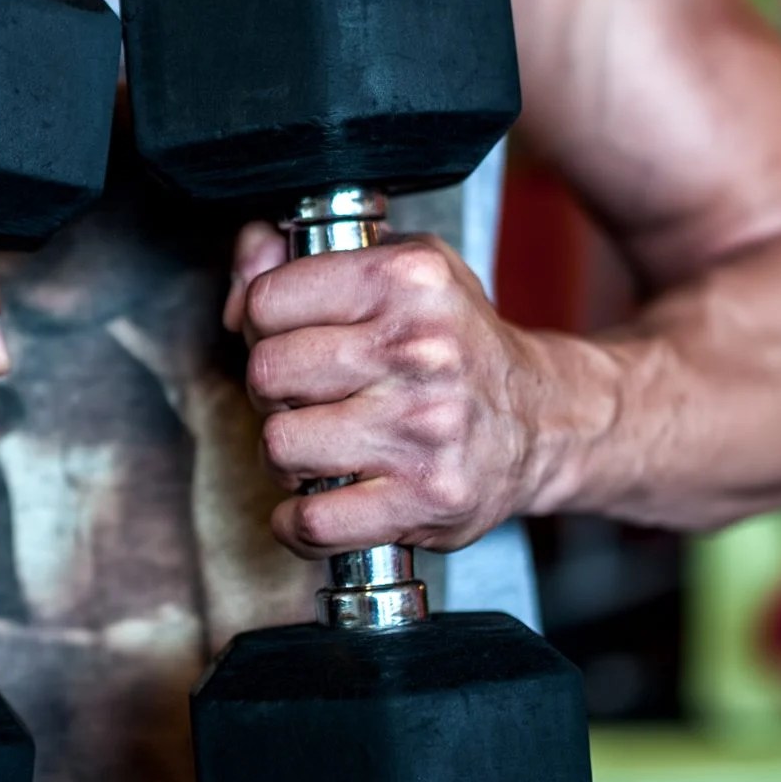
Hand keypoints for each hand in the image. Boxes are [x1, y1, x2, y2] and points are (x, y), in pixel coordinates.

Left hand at [224, 223, 552, 559]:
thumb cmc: (456, 343)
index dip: (261, 325)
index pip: (268, 300)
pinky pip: (314, 521)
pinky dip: (299, 522)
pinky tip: (321, 499)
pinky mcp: (428, 497)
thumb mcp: (396, 269)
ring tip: (321, 445)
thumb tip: (239, 278)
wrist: (541, 420)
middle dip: (272, 392)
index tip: (286, 338)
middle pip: (266, 374)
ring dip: (286, 456)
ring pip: (280, 446)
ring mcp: (424, 428)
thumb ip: (298, 260)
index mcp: (407, 280)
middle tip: (304, 396)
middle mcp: (419, 350)